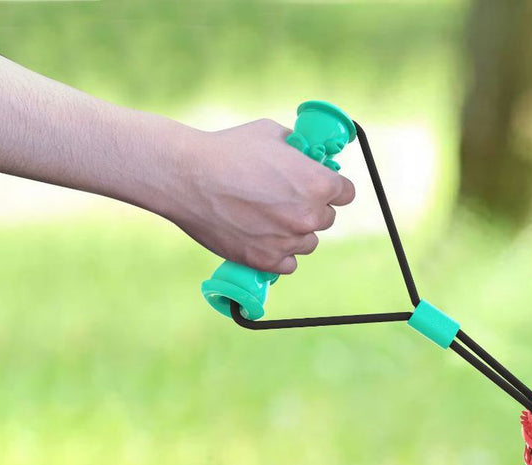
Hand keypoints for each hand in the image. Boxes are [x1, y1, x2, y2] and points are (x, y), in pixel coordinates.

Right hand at [168, 119, 355, 273]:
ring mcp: (288, 240)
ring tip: (268, 218)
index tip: (321, 188)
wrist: (185, 175)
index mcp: (318, 183)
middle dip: (311, 209)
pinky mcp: (266, 260)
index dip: (332, 188)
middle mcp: (308, 215)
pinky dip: (278, 254)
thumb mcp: (271, 133)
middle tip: (286, 200)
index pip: (346, 193)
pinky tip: (263, 238)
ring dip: (295, 233)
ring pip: (308, 242)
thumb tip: (309, 156)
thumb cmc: (226, 149)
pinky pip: (288, 263)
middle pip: (327, 219)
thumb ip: (298, 150)